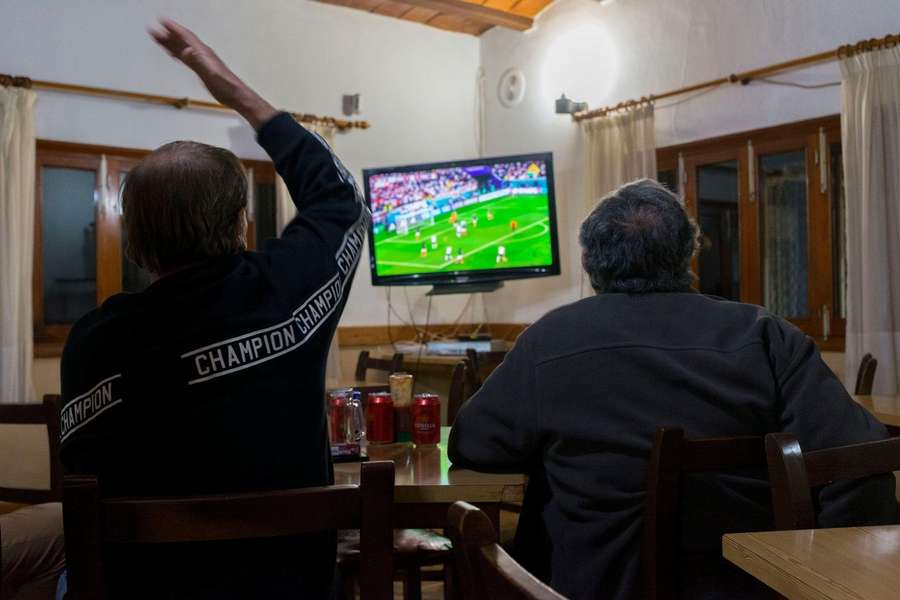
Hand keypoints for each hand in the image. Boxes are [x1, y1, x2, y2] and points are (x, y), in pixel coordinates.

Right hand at [150, 19, 276, 129]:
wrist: (236, 96)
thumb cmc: (226, 86)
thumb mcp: (211, 74)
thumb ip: (198, 61)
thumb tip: (187, 51)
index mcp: (203, 53)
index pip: (186, 37)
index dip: (174, 29)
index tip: (162, 21)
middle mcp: (202, 54)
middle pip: (182, 41)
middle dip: (168, 35)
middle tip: (153, 29)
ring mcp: (202, 61)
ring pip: (182, 48)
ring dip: (170, 43)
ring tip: (158, 38)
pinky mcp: (202, 69)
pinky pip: (186, 58)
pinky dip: (177, 54)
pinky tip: (173, 54)